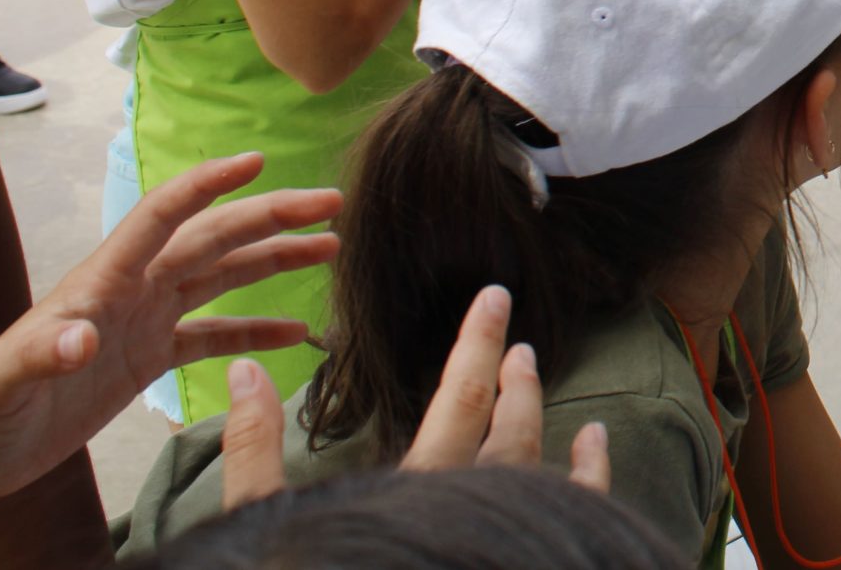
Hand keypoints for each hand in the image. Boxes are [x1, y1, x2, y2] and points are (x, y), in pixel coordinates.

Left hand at [0, 152, 338, 500]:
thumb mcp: (5, 383)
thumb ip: (40, 355)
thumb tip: (83, 340)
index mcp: (102, 283)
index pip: (161, 217)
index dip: (206, 186)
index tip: (256, 162)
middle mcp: (131, 291)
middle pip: (211, 238)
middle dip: (270, 216)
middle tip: (330, 203)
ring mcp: (143, 322)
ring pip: (221, 277)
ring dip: (274, 260)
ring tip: (330, 248)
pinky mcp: (147, 360)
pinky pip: (212, 337)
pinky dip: (255, 331)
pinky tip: (296, 334)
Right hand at [221, 284, 609, 510]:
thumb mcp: (264, 520)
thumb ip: (255, 453)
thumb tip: (246, 376)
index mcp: (413, 493)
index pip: (459, 400)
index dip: (476, 344)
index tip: (493, 296)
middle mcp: (470, 511)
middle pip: (506, 425)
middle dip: (509, 371)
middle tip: (510, 332)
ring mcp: (503, 537)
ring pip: (539, 463)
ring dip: (538, 411)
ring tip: (532, 370)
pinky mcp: (529, 555)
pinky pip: (578, 509)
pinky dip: (591, 471)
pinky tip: (594, 441)